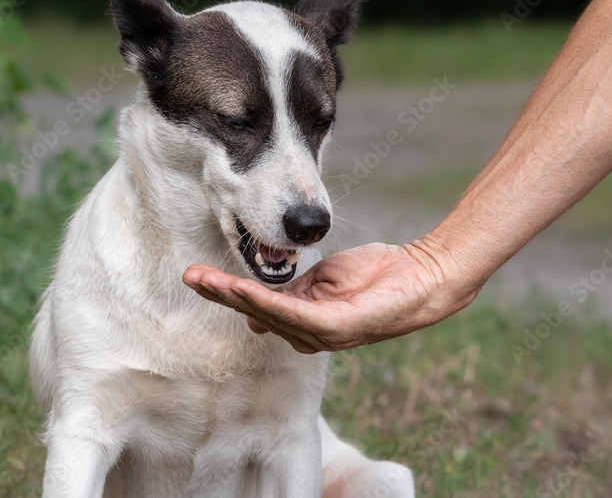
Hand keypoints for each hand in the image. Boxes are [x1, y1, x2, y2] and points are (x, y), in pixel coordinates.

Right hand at [181, 241, 482, 352]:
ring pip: (268, 314)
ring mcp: (323, 334)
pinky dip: (266, 302)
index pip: (258, 307)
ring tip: (206, 282)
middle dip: (220, 296)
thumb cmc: (378, 276)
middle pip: (255, 313)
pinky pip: (293, 314)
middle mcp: (309, 334)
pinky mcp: (337, 327)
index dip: (228, 294)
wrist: (422, 276)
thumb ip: (295, 288)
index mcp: (305, 321)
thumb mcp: (327, 278)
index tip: (200, 277)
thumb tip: (256, 298)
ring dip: (234, 298)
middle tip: (189, 277)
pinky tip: (244, 291)